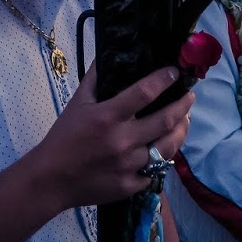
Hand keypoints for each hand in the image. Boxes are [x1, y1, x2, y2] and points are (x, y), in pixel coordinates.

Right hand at [34, 65, 192, 210]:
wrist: (51, 179)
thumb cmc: (63, 137)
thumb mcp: (77, 103)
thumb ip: (94, 79)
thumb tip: (106, 56)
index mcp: (108, 116)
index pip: (144, 92)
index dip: (163, 79)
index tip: (174, 72)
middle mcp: (122, 140)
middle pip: (165, 120)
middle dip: (183, 105)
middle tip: (190, 96)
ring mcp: (129, 165)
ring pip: (167, 147)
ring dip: (181, 131)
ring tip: (184, 120)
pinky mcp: (131, 185)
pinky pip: (155, 170)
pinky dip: (162, 158)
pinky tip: (165, 148)